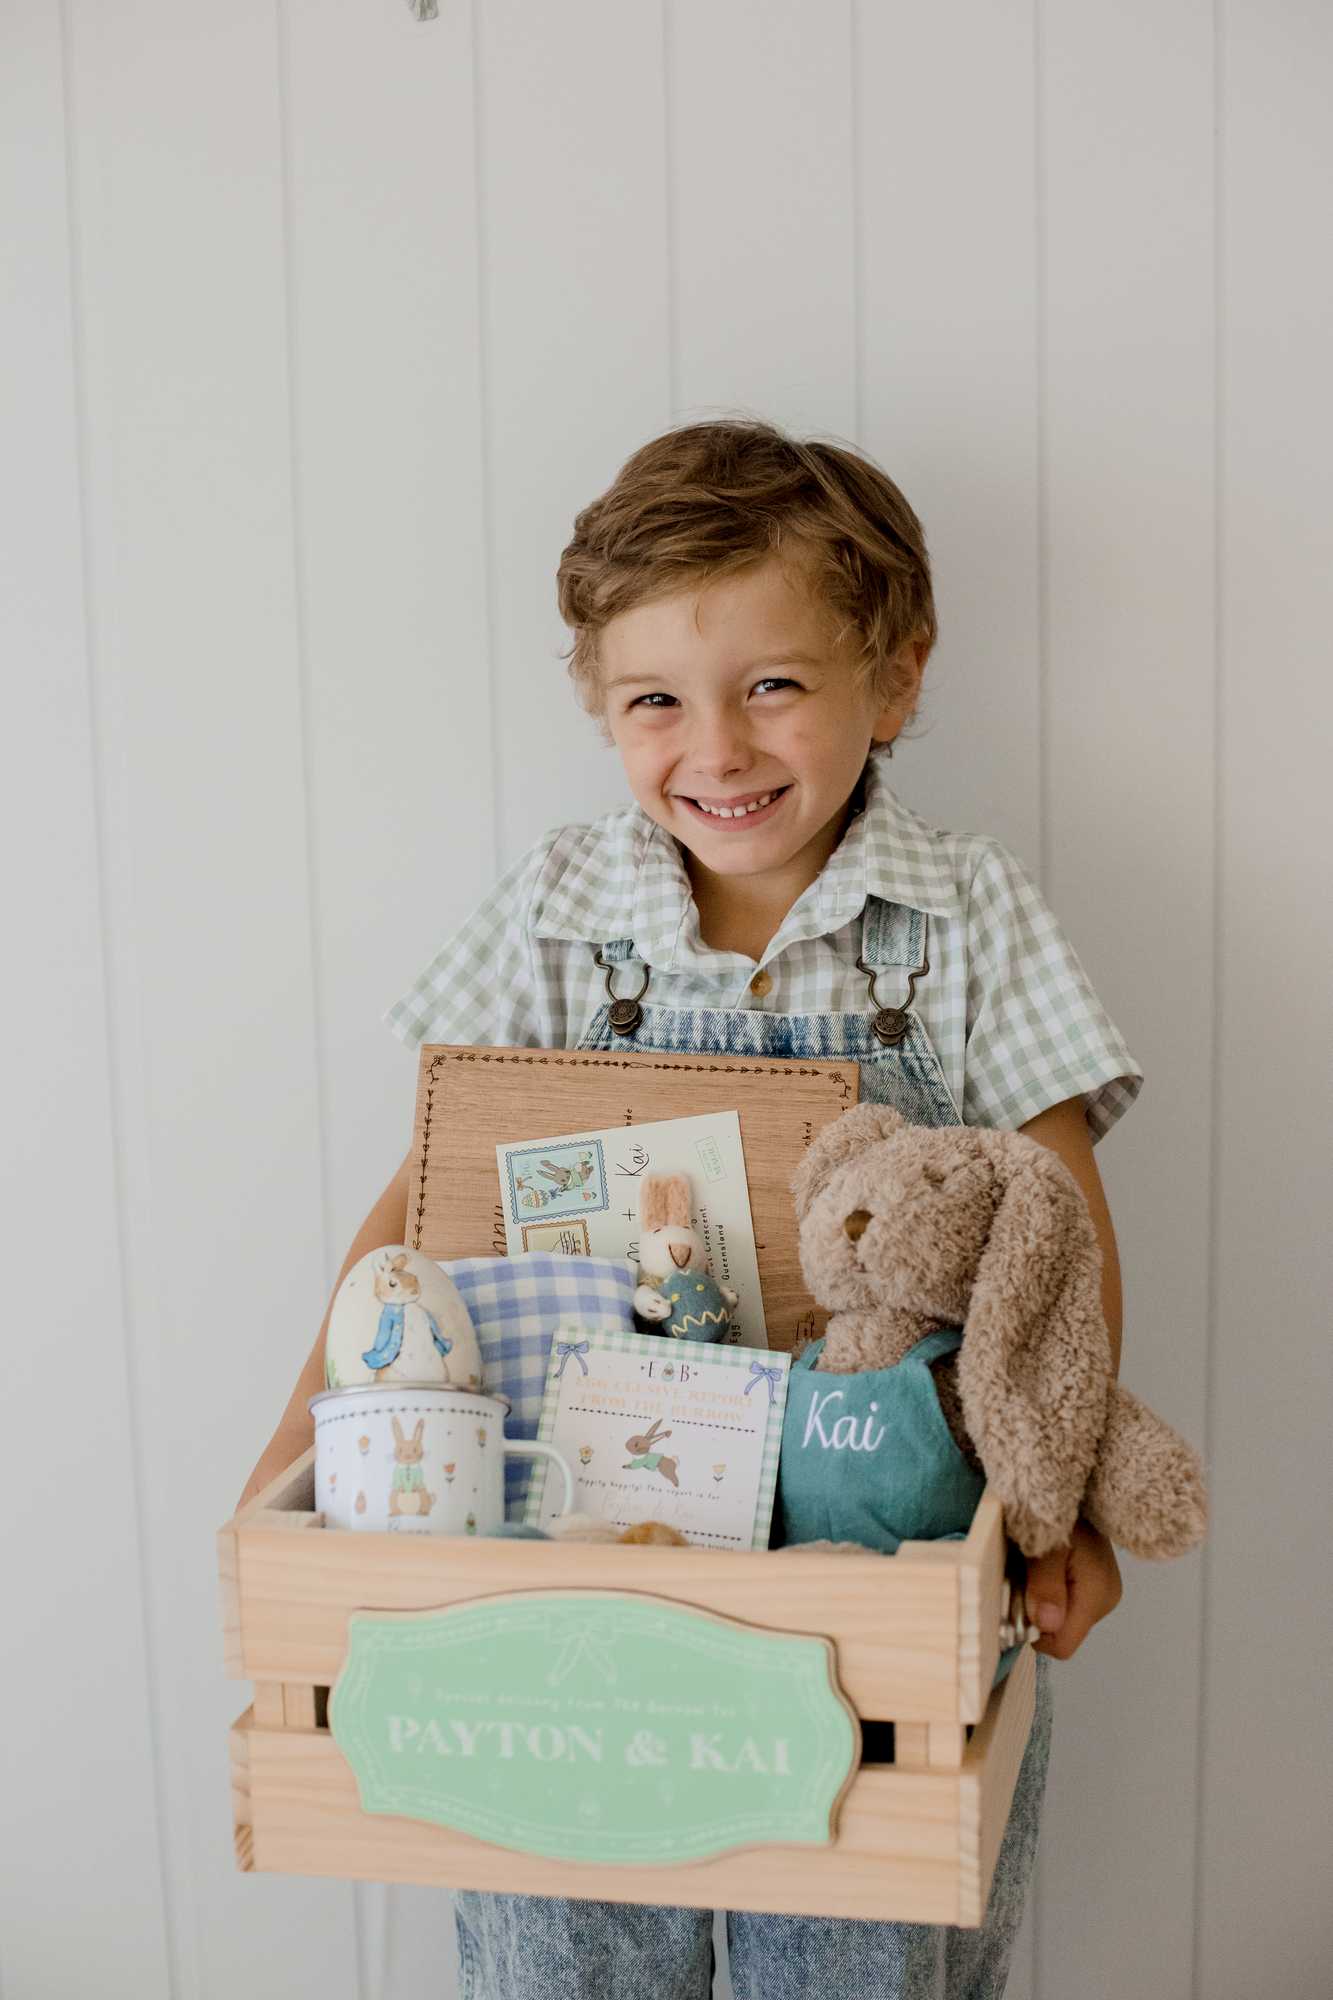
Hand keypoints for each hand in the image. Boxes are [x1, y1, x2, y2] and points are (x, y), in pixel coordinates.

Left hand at [1023, 1518, 1122, 1659]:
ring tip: (1032, 1567)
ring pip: (1060, 1619)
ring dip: (1040, 1601)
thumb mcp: (1046, 1544)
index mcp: (1097, 1596)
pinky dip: (1047, 1591)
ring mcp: (1101, 1594)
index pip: (1062, 1645)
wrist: (1078, 1484)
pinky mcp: (1094, 1586)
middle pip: (1060, 1633)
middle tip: (1023, 1576)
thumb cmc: (1063, 1510)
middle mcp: (1105, 1601)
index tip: (1017, 1602)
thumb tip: (1047, 1623)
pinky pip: (1064, 1603)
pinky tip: (1041, 1567)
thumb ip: (1046, 1583)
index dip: (1035, 1631)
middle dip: (1035, 1614)